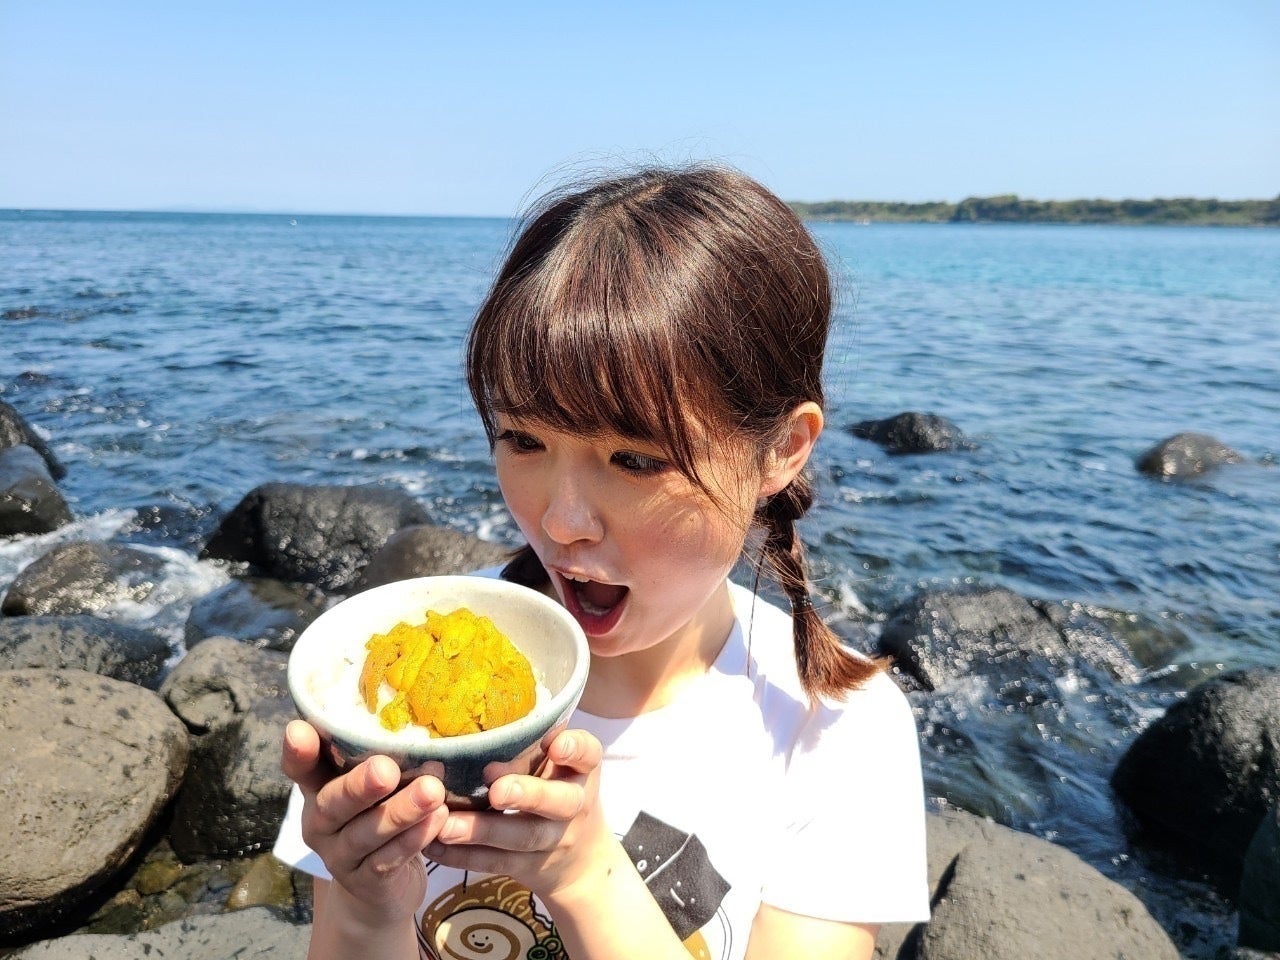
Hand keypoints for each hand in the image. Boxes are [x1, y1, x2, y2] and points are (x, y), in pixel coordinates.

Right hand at [280, 719, 449, 925]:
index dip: (298, 752)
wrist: (381, 890)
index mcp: (318, 790)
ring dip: (400, 812)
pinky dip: (413, 840)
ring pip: (365, 834)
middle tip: (386, 769)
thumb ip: (378, 755)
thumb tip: (416, 704)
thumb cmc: (380, 815)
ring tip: (432, 791)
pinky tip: (437, 820)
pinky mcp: (365, 882)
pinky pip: (387, 860)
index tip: (299, 731)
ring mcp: (339, 856)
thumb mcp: (372, 786)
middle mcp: (321, 822)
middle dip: (359, 786)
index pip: (301, 769)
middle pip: (333, 804)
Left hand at [425, 729, 612, 902]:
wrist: (579, 858)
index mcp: (581, 770)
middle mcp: (574, 804)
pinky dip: (462, 856)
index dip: (575, 749)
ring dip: (482, 831)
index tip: (556, 745)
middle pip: (559, 802)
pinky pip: (496, 862)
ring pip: (522, 836)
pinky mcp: (529, 866)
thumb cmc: (555, 788)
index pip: (589, 754)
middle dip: (527, 795)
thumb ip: (531, 742)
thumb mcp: (558, 765)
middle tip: (496, 790)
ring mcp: (554, 840)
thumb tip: (469, 720)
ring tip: (447, 825)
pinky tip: (434, 845)